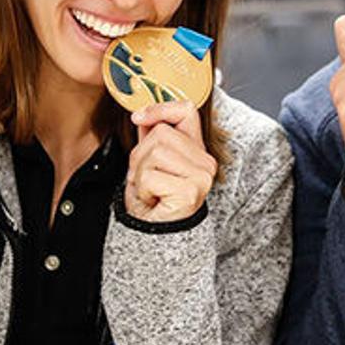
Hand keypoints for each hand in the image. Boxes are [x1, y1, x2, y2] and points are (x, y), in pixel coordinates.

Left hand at [124, 101, 216, 222]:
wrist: (155, 236)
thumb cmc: (154, 201)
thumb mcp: (148, 163)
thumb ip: (150, 139)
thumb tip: (142, 115)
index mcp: (197, 151)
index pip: (186, 111)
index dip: (161, 108)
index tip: (138, 117)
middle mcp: (205, 162)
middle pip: (161, 133)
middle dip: (141, 155)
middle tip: (145, 179)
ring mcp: (201, 176)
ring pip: (154, 153)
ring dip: (140, 174)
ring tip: (149, 190)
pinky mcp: (191, 190)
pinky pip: (151, 176)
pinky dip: (142, 189)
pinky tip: (152, 200)